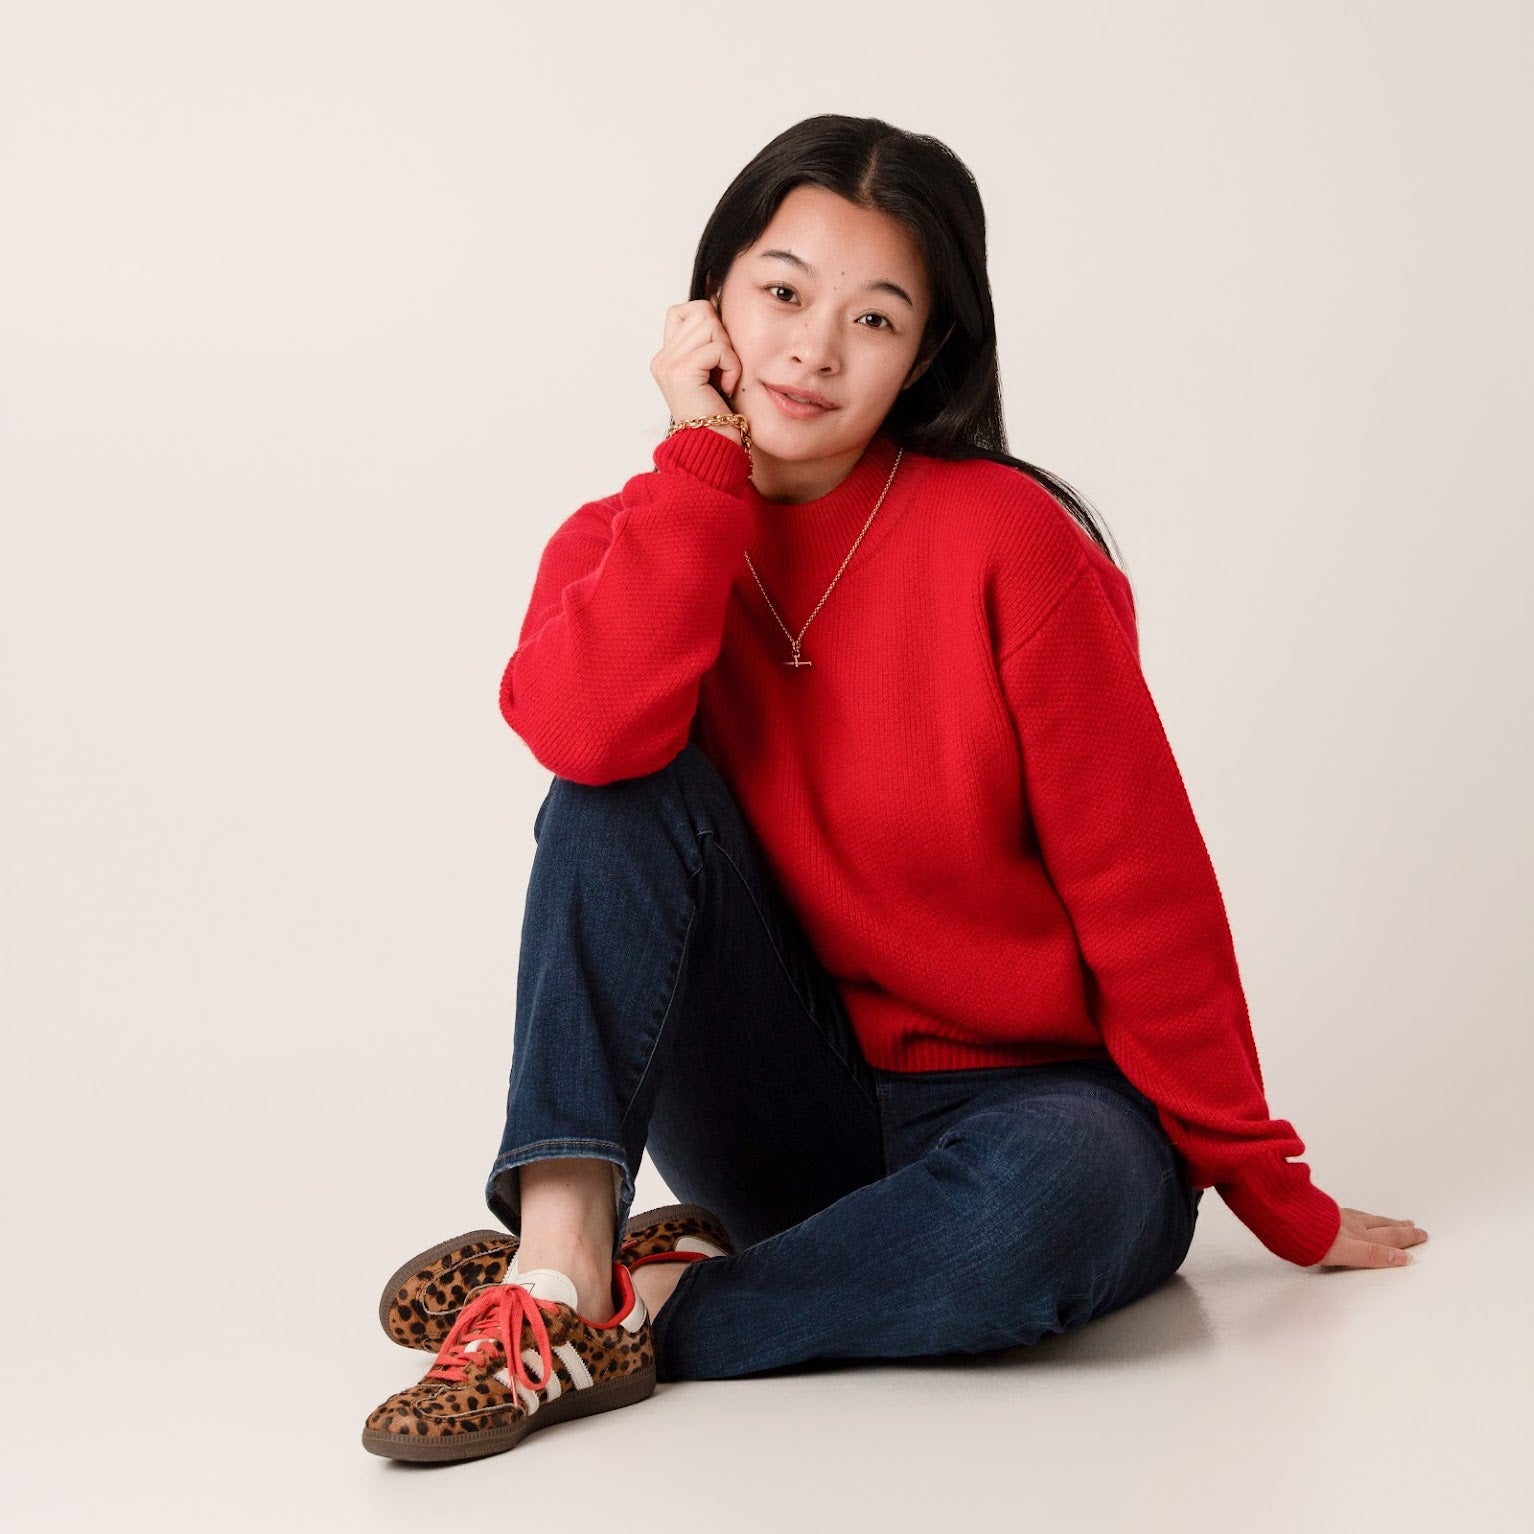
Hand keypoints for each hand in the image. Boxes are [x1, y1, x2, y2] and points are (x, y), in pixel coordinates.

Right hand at [650, 297, 743, 437]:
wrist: (713, 449)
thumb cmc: (720, 415)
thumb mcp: (711, 373)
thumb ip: (709, 344)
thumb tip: (720, 305)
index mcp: (665, 358)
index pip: (684, 309)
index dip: (708, 322)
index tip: (717, 357)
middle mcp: (662, 359)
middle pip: (701, 311)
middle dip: (722, 337)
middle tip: (722, 369)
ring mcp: (668, 364)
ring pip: (710, 325)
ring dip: (728, 353)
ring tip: (724, 379)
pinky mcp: (681, 371)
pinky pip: (718, 348)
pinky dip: (732, 367)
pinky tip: (727, 388)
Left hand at [1315, 1206, 1428, 1268]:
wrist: (1278, 1214)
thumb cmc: (1306, 1238)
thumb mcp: (1343, 1252)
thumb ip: (1371, 1255)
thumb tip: (1401, 1258)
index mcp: (1356, 1236)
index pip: (1387, 1238)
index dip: (1405, 1238)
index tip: (1421, 1234)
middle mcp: (1348, 1224)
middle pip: (1379, 1226)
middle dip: (1399, 1228)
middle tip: (1414, 1226)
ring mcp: (1334, 1216)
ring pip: (1365, 1218)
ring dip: (1382, 1220)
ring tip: (1392, 1220)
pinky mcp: (1320, 1212)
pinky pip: (1348, 1212)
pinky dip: (1360, 1214)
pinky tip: (1354, 1215)